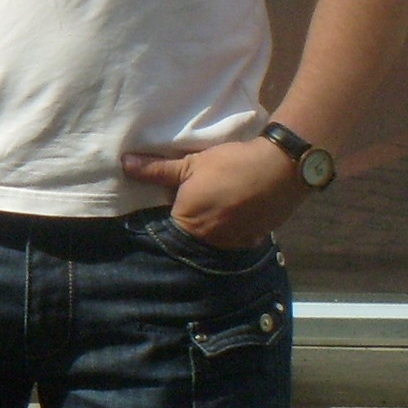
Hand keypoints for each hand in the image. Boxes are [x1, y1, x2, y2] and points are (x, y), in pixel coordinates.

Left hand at [121, 138, 307, 249]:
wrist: (283, 166)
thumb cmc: (231, 164)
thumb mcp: (191, 163)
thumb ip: (156, 170)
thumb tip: (124, 164)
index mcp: (189, 223)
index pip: (166, 229)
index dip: (164, 218)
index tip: (165, 207)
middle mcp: (210, 240)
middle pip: (190, 237)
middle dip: (187, 224)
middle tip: (192, 206)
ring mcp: (235, 243)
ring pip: (213, 240)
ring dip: (210, 229)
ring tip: (213, 209)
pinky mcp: (256, 240)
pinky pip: (236, 240)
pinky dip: (231, 230)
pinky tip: (233, 214)